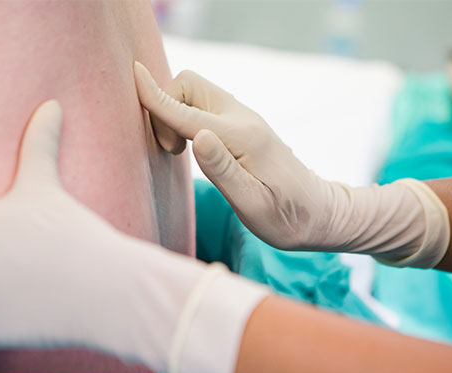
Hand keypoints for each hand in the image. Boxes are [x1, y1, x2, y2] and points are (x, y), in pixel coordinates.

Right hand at [133, 62, 449, 266]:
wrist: (319, 213)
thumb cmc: (286, 218)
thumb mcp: (253, 205)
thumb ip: (223, 170)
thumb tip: (198, 137)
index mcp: (241, 137)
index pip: (186, 112)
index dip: (155, 97)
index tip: (132, 74)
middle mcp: (241, 119)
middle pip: (188, 85)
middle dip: (165, 105)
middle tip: (170, 150)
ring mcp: (242, 119)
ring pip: (194, 92)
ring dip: (175, 111)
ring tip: (180, 152)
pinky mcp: (241, 125)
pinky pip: (202, 105)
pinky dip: (185, 116)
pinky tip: (192, 147)